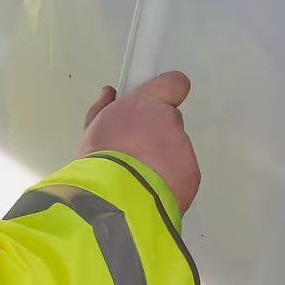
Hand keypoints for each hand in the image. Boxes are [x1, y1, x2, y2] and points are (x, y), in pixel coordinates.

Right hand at [77, 69, 199, 214]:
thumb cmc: (99, 165)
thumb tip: (110, 96)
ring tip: (137, 177)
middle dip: (155, 134)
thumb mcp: (91, 130)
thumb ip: (105, 108)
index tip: (158, 100)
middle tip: (133, 152)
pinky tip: (149, 190)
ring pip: (176, 150)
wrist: (116, 201)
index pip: (173, 83)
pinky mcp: (192, 175)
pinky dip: (170, 182)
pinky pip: (182, 174)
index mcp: (147, 104)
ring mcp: (184, 148)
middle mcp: (170, 122)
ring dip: (162, 161)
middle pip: (170, 122)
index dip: (167, 92)